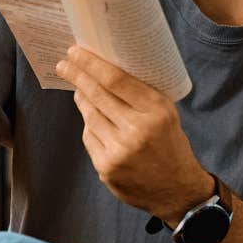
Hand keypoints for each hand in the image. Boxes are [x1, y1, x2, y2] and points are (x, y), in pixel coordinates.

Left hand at [54, 45, 210, 220]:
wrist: (177, 190)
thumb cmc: (170, 144)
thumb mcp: (166, 114)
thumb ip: (139, 96)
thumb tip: (102, 71)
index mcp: (157, 111)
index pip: (116, 80)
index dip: (91, 64)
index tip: (75, 52)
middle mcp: (138, 130)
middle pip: (97, 95)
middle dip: (77, 76)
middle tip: (65, 64)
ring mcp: (120, 151)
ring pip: (90, 116)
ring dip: (82, 99)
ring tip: (79, 90)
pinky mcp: (106, 167)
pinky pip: (89, 137)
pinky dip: (90, 126)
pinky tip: (94, 121)